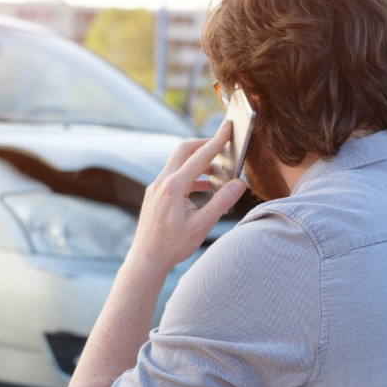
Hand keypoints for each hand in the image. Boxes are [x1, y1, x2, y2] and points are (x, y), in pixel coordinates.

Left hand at [128, 121, 246, 272]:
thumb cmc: (173, 246)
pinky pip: (174, 175)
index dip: (217, 141)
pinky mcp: (155, 194)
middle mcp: (162, 182)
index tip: (228, 126)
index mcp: (174, 186)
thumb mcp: (202, 226)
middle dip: (205, 144)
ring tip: (218, 169)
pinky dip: (191, 175)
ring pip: (178, 163)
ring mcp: (156, 187)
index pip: (200, 156)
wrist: (146, 259)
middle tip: (223, 143)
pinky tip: (204, 186)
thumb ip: (221, 202)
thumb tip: (239, 183)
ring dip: (198, 161)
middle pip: (184, 150)